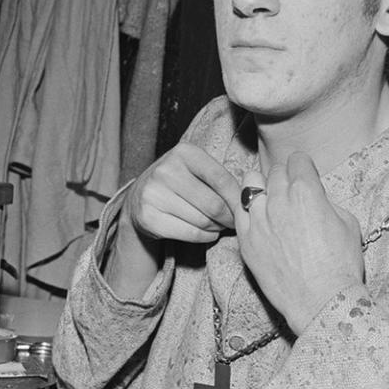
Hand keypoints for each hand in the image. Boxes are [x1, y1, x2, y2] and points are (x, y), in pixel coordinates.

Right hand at [125, 142, 240, 244]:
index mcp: (184, 152)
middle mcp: (166, 170)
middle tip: (235, 222)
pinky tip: (208, 232)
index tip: (246, 207)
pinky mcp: (148, 217)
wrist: (139, 197)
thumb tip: (250, 198)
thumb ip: (219, 177)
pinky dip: (205, 236)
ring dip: (218, 228)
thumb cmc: (178, 182)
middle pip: (214, 204)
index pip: (221, 178)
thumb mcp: (195, 169)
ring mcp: (154, 194)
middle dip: (230, 217)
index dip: (237, 198)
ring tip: (220, 225)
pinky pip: (190, 233)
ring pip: (203, 221)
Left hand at [235, 153, 363, 335]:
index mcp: (306, 191)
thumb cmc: (341, 265)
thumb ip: (326, 201)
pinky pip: (237, 209)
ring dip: (261, 187)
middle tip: (292, 193)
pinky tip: (257, 218)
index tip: (306, 176)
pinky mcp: (246, 239)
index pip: (298, 159)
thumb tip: (315, 196)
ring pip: (250, 182)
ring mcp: (258, 220)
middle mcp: (279, 200)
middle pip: (275, 170)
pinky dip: (247, 209)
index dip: (304, 167)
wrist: (322, 302)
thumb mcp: (348, 223)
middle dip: (285, 177)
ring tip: (270, 200)